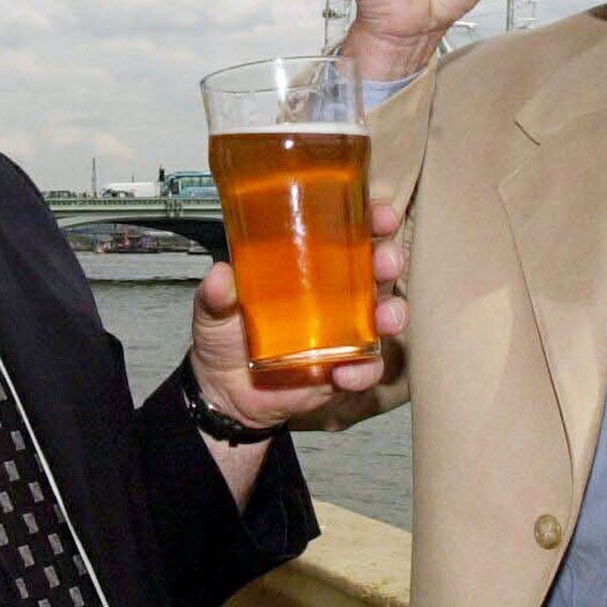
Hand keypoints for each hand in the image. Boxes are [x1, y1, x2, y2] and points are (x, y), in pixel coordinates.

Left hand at [187, 200, 407, 431]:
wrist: (224, 391)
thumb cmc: (224, 336)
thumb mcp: (213, 309)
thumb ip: (215, 294)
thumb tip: (220, 275)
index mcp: (309, 264)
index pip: (348, 232)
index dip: (370, 219)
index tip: (380, 215)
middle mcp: (335, 292)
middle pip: (376, 267)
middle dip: (389, 260)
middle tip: (385, 261)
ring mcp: (344, 330)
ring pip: (385, 314)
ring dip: (393, 313)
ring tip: (383, 319)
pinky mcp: (344, 367)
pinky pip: (367, 367)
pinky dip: (364, 369)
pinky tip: (345, 373)